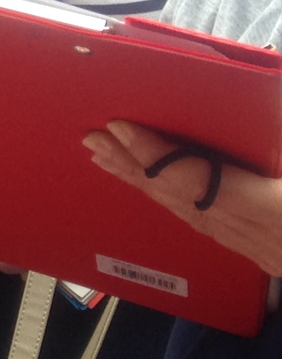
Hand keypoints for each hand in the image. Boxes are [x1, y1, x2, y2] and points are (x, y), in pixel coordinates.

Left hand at [86, 120, 281, 275]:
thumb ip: (276, 141)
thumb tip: (264, 105)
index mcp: (275, 210)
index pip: (198, 180)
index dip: (155, 156)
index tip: (119, 129)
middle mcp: (261, 235)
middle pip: (180, 196)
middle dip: (133, 165)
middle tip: (94, 139)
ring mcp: (262, 250)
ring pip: (187, 213)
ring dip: (145, 182)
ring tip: (107, 158)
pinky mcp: (266, 253)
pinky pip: (205, 224)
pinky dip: (173, 201)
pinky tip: (153, 187)